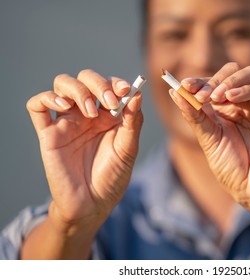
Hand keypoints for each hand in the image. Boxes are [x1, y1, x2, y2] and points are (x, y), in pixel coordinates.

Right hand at [26, 69, 142, 231]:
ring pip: (62, 84)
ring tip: (90, 111)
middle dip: (98, 84)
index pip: (109, 85)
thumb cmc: (112, 177)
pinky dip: (47, 98)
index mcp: (109, 115)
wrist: (92, 204)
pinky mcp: (49, 133)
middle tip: (109, 101)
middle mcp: (87, 114)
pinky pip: (37, 106)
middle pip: (86, 79)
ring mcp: (67, 122)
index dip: (116, 83)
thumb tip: (137, 94)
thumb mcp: (128, 149)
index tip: (125, 91)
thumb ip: (133, 122)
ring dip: (77, 89)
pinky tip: (63, 106)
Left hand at [169, 62, 249, 218]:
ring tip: (215, 97)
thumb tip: (174, 92)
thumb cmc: (230, 167)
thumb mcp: (207, 139)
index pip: (215, 82)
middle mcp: (245, 103)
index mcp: (227, 108)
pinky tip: (231, 98)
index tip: (184, 85)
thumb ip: (194, 116)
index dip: (200, 81)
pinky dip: (248, 90)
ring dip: (230, 81)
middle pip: (234, 72)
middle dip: (215, 79)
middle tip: (201, 94)